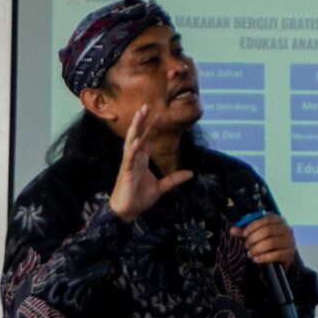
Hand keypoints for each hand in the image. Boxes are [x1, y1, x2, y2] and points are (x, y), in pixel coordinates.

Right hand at [109, 104, 192, 221]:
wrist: (128, 212)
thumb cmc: (139, 198)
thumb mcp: (161, 187)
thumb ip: (174, 179)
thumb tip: (191, 173)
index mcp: (141, 160)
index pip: (147, 139)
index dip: (153, 127)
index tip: (160, 114)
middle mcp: (135, 158)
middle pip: (138, 135)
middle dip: (142, 121)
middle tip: (147, 105)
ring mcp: (130, 164)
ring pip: (132, 141)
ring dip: (136, 128)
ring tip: (140, 115)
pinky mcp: (126, 172)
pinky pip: (130, 158)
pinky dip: (133, 149)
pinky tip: (137, 140)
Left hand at [229, 213, 295, 267]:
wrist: (281, 258)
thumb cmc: (268, 243)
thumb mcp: (256, 235)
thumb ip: (245, 232)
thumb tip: (232, 230)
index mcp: (278, 221)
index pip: (266, 219)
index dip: (253, 226)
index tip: (244, 234)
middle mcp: (286, 229)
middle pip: (268, 231)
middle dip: (254, 238)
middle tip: (247, 245)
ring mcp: (290, 241)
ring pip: (271, 243)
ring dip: (257, 249)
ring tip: (250, 253)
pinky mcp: (289, 254)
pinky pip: (276, 255)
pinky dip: (264, 257)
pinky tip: (256, 259)